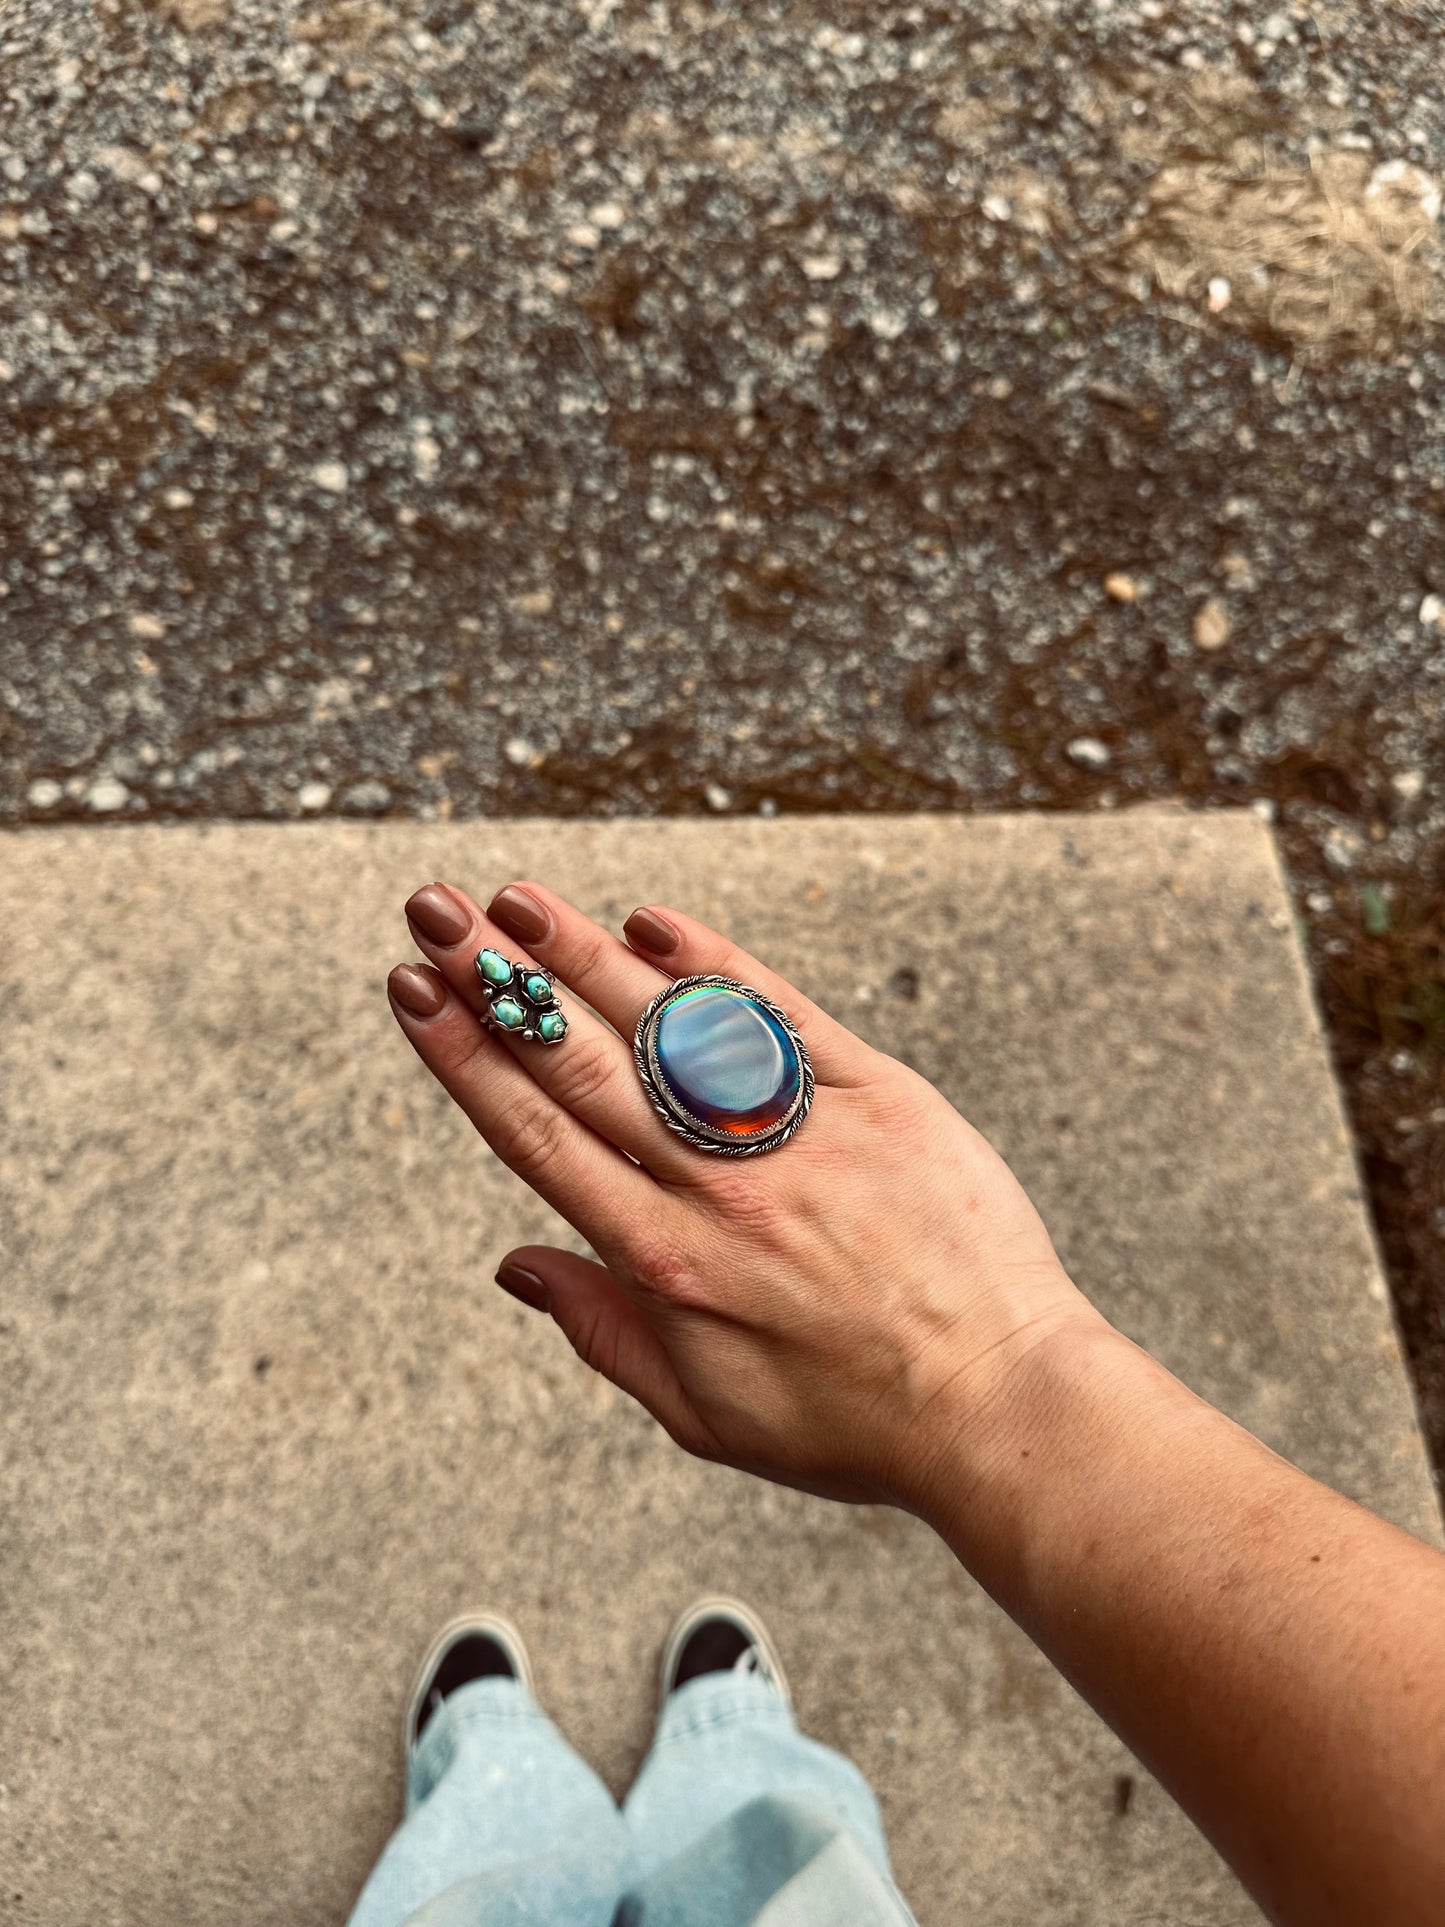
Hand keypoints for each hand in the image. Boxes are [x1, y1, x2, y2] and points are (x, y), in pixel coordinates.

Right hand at [388, 881, 1104, 1513]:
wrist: (1001, 1403)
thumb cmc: (850, 1421)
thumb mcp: (704, 1413)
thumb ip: (602, 1330)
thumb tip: (514, 1264)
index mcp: (669, 1264)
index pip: (539, 1138)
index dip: (466, 1057)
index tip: (414, 992)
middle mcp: (724, 1189)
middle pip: (586, 1065)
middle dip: (498, 982)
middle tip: (434, 908)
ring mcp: (803, 1135)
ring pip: (672, 1028)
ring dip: (585, 954)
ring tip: (514, 898)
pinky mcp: (882, 1099)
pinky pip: (785, 1016)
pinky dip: (714, 966)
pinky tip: (651, 923)